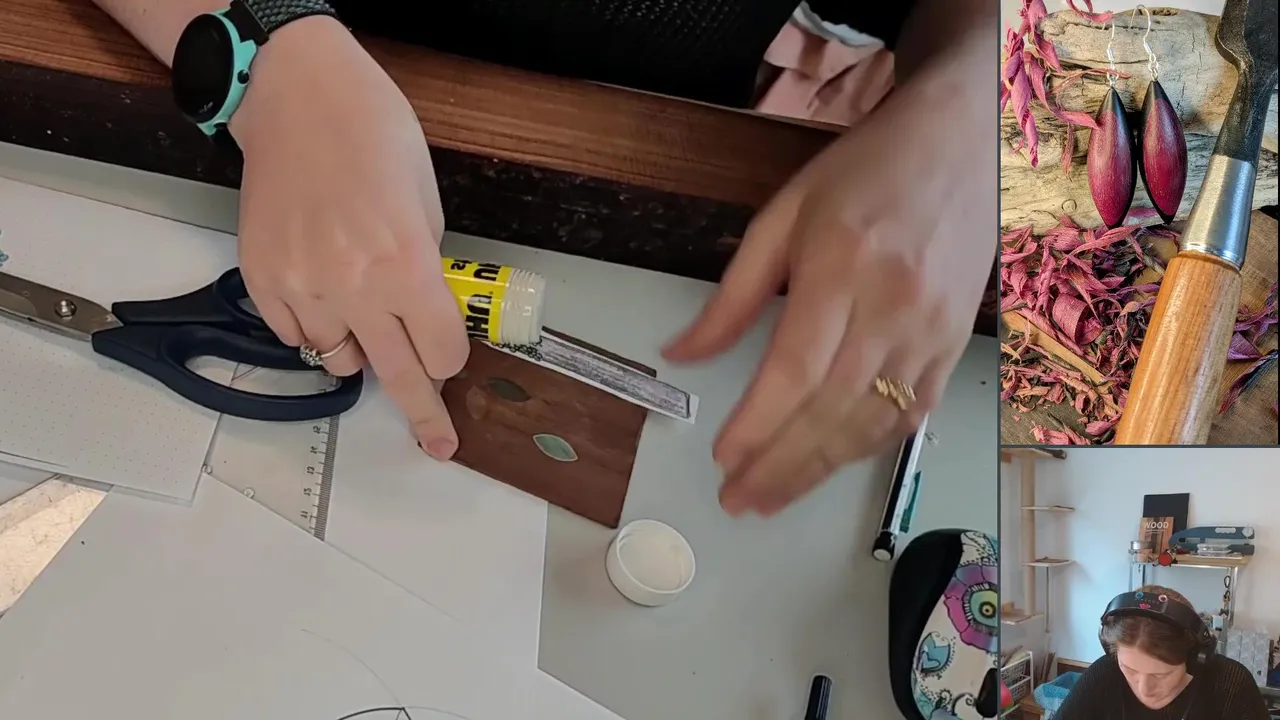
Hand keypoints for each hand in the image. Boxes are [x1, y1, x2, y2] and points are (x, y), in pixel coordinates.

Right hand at [231, 17, 468, 457]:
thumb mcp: (426, 204)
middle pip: (398, 376)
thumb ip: (427, 269)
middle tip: (438, 445)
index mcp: (407, 264)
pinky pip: (295, 335)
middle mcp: (355, 286)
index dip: (451, 358)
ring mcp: (301, 286)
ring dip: (360, 349)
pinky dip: (314, 327)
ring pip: (339, 359)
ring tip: (359, 306)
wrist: (298, 100)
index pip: (442, 351)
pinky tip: (322, 290)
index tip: (449, 359)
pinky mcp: (262, 279)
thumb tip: (425, 317)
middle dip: (424, 416)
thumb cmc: (375, 137)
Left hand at [664, 57, 995, 516]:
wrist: (968, 145)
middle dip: (781, 464)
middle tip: (738, 500)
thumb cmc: (865, 173)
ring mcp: (932, 331)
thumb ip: (735, 293)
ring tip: (771, 498)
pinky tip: (829, 466)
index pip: (798, 366)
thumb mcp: (783, 215)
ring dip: (819, 469)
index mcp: (844, 265)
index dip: (760, 422)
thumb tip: (681, 353)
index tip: (724, 457)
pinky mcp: (954, 345)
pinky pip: (910, 415)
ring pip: (873, 422)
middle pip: (833, 407)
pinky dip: (865, 448)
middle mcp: (894, 305)